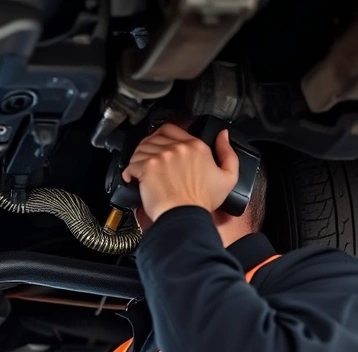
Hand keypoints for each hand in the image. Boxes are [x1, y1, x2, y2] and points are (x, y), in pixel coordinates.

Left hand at [122, 123, 239, 221]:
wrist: (186, 216)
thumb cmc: (202, 201)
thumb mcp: (228, 176)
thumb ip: (227, 152)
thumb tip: (223, 135)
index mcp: (196, 147)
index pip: (172, 129)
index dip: (161, 136)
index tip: (158, 145)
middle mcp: (178, 148)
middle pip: (153, 137)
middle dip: (148, 147)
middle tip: (146, 158)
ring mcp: (162, 157)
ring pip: (141, 148)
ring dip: (138, 158)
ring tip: (139, 169)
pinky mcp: (148, 167)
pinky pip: (131, 163)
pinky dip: (129, 171)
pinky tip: (133, 178)